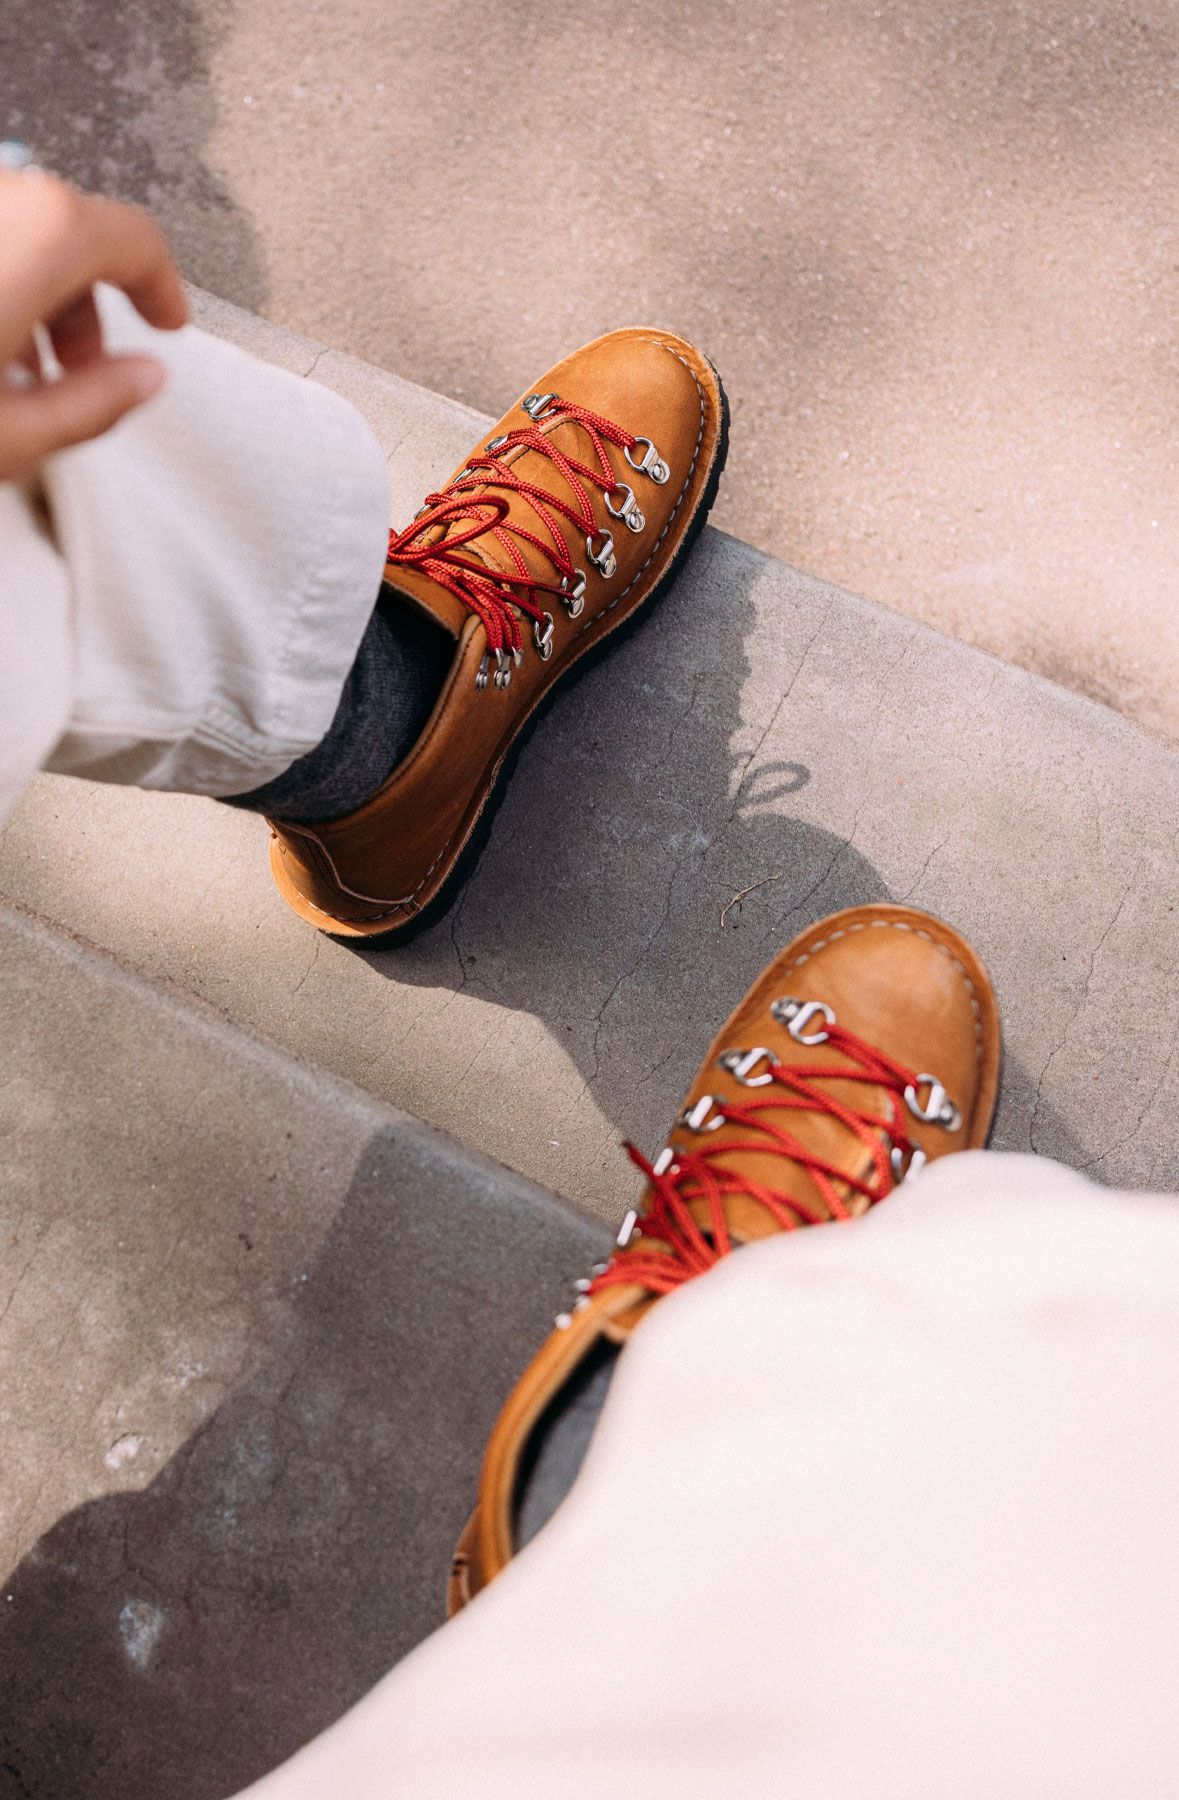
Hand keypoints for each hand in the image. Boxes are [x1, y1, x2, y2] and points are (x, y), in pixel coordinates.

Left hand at [0, 171, 188, 480]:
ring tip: (22, 366)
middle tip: (91, 368)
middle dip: (89, 305)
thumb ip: (96, 404)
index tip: (170, 319)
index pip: (137, 241)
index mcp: (40, 236)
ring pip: (20, 229)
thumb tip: (141, 382)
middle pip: (72, 235)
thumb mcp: (12, 434)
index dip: (165, 289)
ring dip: (37, 290)